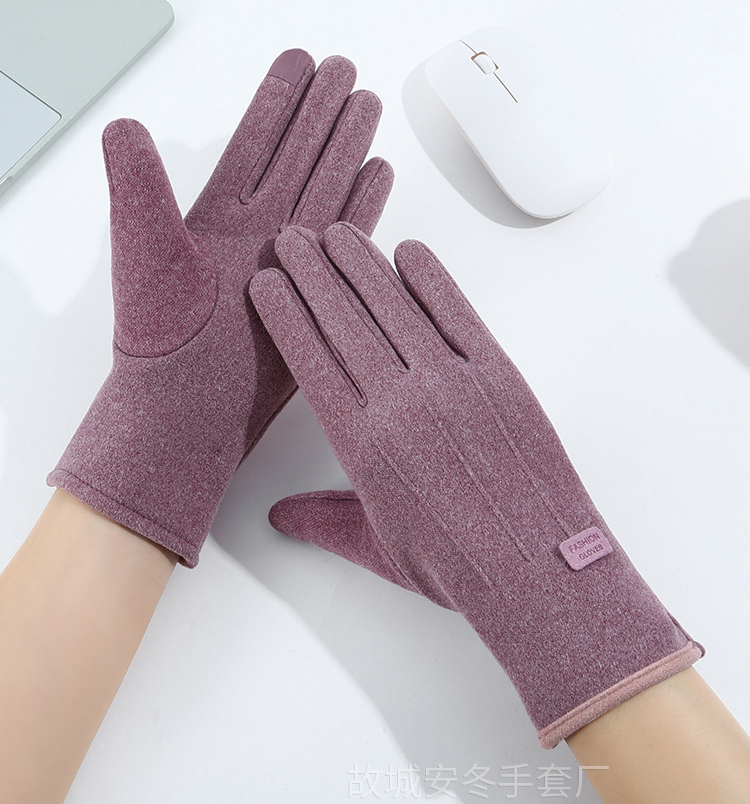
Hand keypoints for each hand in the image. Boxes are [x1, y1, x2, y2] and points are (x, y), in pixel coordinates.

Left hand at [48, 50, 392, 566]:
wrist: (190, 412)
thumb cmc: (163, 345)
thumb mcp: (145, 257)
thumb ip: (139, 190)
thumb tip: (122, 126)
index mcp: (218, 216)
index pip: (257, 141)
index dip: (279, 99)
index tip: (300, 59)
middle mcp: (259, 231)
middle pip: (300, 155)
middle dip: (324, 111)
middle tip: (347, 68)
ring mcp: (290, 260)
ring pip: (327, 188)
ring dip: (348, 147)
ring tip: (368, 106)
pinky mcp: (314, 292)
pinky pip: (346, 238)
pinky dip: (364, 206)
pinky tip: (378, 174)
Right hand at [250, 222, 701, 746]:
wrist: (537, 570)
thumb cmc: (458, 566)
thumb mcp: (377, 548)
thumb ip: (323, 522)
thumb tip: (279, 517)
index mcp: (363, 442)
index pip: (311, 360)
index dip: (285, 315)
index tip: (266, 284)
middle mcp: (401, 401)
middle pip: (344, 321)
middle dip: (311, 274)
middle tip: (289, 239)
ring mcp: (453, 382)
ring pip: (394, 308)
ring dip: (360, 265)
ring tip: (336, 233)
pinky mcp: (499, 375)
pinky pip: (457, 314)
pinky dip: (431, 280)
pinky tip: (408, 252)